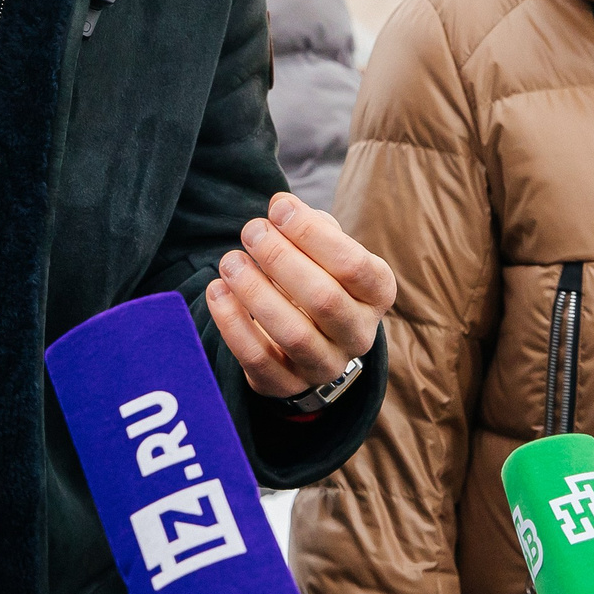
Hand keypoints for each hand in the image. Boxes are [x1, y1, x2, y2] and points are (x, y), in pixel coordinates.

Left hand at [206, 192, 396, 401]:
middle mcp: (359, 334)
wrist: (310, 338)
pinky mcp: (288, 386)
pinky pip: (259, 360)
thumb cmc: (317, 277)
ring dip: (255, 292)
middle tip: (251, 231)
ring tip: (230, 261)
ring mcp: (326, 366)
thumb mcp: (326, 250)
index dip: (313, 234)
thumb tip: (283, 208)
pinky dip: (233, 324)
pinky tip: (217, 292)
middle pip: (324, 299)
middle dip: (281, 259)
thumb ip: (310, 226)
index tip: (278, 208)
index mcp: (377, 294)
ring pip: (293, 333)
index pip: (354, 264)